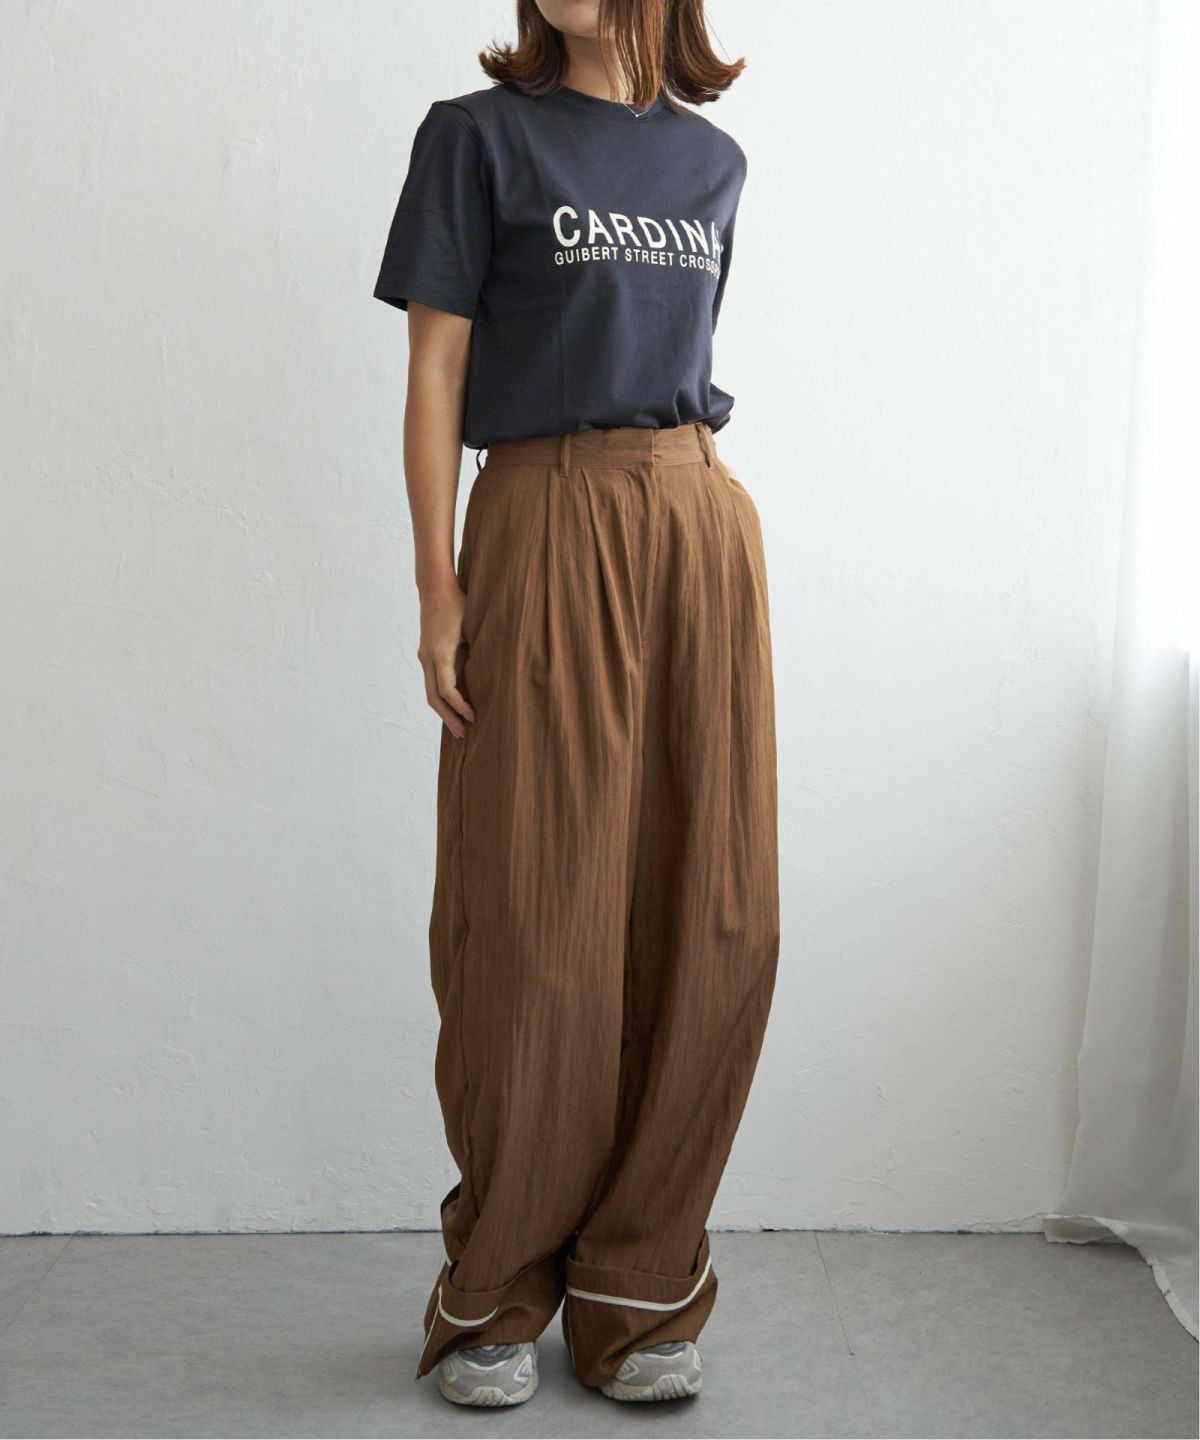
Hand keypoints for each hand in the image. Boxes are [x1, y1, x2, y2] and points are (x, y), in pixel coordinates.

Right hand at [417, 580, 475, 739]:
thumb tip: (495, 674)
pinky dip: (441, 698)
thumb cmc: (458, 604)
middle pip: (434, 698)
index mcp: (439, 653)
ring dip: (443, 711)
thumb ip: (479, 649)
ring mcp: (424, 657)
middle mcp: (428, 658)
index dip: (460, 707)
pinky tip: (452, 706)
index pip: (447, 690)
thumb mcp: (472, 626)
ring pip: (430, 692)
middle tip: (462, 735)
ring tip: (457, 726)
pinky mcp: (426, 655)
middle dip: (448, 717)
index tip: (474, 717)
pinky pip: (431, 683)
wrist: (435, 588)